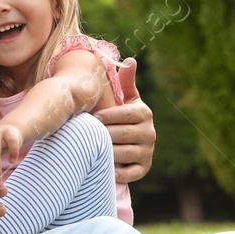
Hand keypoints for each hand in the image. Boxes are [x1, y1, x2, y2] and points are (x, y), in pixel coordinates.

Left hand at [93, 57, 154, 183]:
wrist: (132, 140)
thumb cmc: (123, 115)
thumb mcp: (127, 98)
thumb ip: (126, 81)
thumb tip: (130, 60)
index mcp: (145, 113)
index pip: (124, 114)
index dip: (107, 116)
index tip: (92, 117)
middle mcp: (150, 133)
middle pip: (121, 134)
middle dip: (102, 134)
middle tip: (84, 134)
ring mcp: (148, 152)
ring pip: (122, 153)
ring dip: (105, 152)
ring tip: (89, 149)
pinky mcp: (143, 169)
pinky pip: (128, 173)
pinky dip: (116, 172)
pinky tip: (101, 168)